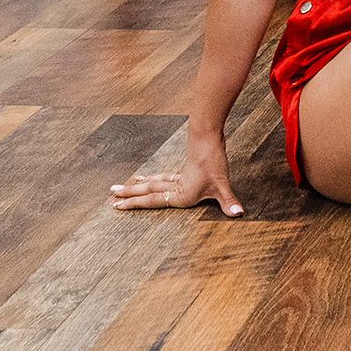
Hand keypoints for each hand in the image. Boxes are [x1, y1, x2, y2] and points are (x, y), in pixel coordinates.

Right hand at [111, 139, 243, 214]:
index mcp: (180, 194)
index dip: (134, 204)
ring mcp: (179, 177)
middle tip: (111, 195)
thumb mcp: (222, 185)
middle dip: (130, 194)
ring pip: (154, 182)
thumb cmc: (214, 163)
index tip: (117, 206)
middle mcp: (176, 186)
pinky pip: (163, 177)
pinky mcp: (185, 169)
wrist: (208, 137)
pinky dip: (154, 178)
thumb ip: (229, 201)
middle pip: (148, 190)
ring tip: (124, 185)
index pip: (152, 200)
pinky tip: (150, 177)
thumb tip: (239, 213)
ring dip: (139, 185)